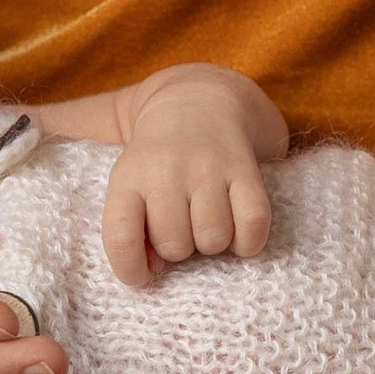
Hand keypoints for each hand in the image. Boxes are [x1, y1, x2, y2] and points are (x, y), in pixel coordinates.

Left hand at [101, 67, 278, 290]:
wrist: (198, 98)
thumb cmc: (157, 157)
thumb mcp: (124, 178)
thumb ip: (124, 227)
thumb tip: (147, 271)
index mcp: (129, 176)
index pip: (121, 236)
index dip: (131, 269)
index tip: (142, 275)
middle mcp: (167, 170)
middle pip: (174, 245)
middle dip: (179, 248)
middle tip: (181, 226)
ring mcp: (208, 168)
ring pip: (213, 240)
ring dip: (213, 243)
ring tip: (207, 221)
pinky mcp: (245, 169)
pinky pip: (253, 224)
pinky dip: (248, 240)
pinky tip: (238, 228)